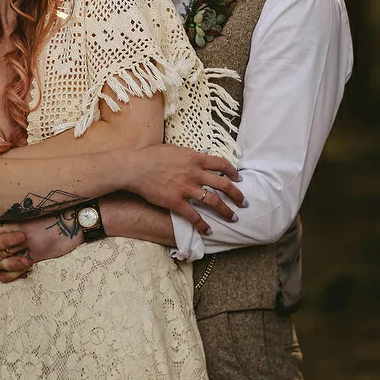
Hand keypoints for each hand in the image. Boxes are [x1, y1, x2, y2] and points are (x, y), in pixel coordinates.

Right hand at [122, 145, 243, 233]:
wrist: (135, 167)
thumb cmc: (152, 156)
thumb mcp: (175, 149)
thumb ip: (190, 154)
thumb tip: (201, 155)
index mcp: (195, 158)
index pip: (222, 164)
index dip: (233, 172)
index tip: (239, 179)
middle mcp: (194, 173)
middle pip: (223, 184)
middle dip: (237, 195)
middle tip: (244, 202)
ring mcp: (186, 188)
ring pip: (213, 201)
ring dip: (225, 211)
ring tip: (232, 218)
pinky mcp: (176, 202)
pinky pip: (194, 215)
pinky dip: (203, 224)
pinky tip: (208, 230)